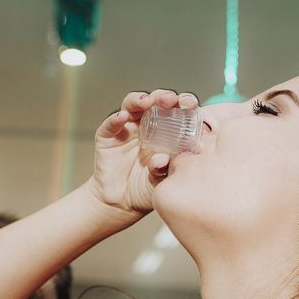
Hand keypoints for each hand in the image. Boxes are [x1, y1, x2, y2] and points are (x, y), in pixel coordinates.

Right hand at [86, 89, 198, 215]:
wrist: (122, 202)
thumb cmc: (146, 188)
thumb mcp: (161, 180)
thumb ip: (163, 170)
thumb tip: (163, 159)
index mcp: (165, 131)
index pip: (176, 111)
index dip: (183, 103)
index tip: (190, 104)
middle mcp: (146, 124)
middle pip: (155, 102)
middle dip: (163, 97)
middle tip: (171, 100)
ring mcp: (127, 128)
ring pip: (132, 106)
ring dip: (139, 100)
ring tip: (147, 102)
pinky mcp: (107, 136)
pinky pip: (110, 124)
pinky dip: (115, 119)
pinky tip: (122, 117)